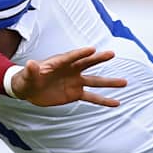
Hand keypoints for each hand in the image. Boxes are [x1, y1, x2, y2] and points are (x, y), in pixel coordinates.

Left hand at [8, 48, 126, 107]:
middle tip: (111, 54)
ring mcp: (75, 81)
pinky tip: (116, 102)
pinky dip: (104, 100)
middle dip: (98, 59)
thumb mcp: (27, 75)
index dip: (80, 53)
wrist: (29, 89)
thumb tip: (31, 64)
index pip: (71, 57)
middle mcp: (71, 70)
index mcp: (59, 63)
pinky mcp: (75, 93)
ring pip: (95, 81)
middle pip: (87, 63)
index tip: (92, 49)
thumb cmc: (27, 79)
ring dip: (109, 82)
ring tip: (124, 82)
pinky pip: (92, 97)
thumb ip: (32, 70)